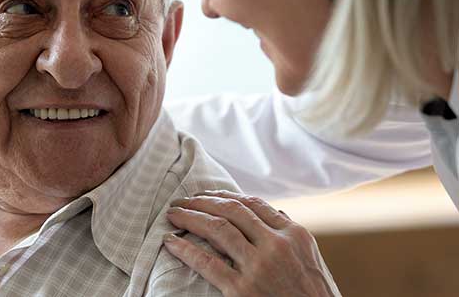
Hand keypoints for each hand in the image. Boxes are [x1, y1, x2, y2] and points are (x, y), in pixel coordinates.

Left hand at [164, 190, 336, 296]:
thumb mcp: (311, 261)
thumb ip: (290, 237)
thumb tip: (274, 213)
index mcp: (295, 235)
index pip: (254, 204)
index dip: (225, 195)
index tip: (206, 194)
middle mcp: (278, 245)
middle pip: (232, 210)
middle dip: (202, 201)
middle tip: (182, 201)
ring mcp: (260, 267)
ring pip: (218, 228)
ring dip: (190, 217)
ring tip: (173, 215)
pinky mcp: (243, 290)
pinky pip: (207, 263)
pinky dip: (185, 249)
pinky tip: (171, 242)